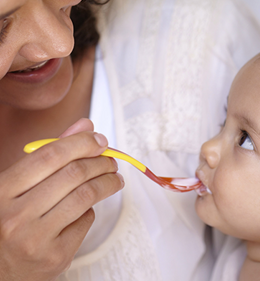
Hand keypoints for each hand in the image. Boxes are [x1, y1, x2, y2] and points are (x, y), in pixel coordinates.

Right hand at [0, 118, 123, 280]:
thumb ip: (53, 152)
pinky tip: (90, 206)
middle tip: (112, 161)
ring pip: (86, 196)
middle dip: (101, 163)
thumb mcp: (21, 184)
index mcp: (3, 190)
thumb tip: (85, 126)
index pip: (50, 155)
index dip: (81, 143)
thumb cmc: (13, 218)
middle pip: (73, 174)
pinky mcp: (54, 256)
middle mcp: (15, 215)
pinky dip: (92, 208)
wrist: (2, 267)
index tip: (101, 141)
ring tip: (115, 178)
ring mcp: (35, 239)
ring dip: (108, 182)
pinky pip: (85, 220)